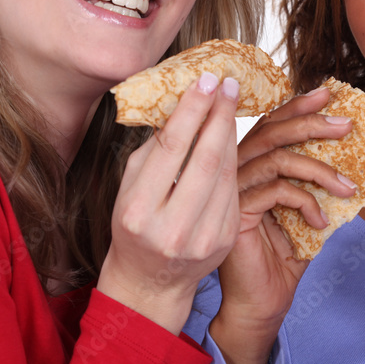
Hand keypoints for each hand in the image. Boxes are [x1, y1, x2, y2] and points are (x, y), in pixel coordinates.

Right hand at [98, 73, 240, 333]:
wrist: (151, 282)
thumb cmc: (135, 227)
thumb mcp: (129, 191)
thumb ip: (151, 153)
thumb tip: (179, 106)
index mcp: (139, 211)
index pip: (172, 149)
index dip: (192, 111)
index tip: (207, 81)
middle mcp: (172, 228)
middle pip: (206, 159)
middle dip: (220, 116)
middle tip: (229, 84)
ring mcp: (202, 237)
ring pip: (226, 174)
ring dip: (232, 133)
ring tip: (232, 104)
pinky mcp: (224, 240)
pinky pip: (234, 190)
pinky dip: (235, 161)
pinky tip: (233, 139)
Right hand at [210, 87, 355, 363]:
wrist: (261, 303)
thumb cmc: (282, 259)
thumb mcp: (309, 213)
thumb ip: (318, 184)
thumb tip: (354, 157)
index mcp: (251, 166)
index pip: (272, 125)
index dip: (298, 106)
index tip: (328, 93)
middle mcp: (236, 172)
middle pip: (271, 131)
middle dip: (311, 123)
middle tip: (346, 124)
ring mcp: (231, 190)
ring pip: (277, 158)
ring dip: (319, 169)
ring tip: (349, 187)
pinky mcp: (235, 212)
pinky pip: (276, 190)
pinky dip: (306, 201)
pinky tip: (322, 223)